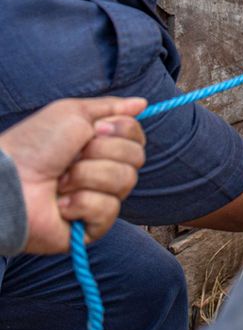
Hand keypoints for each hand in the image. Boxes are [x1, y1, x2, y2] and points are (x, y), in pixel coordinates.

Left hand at [0, 97, 146, 253]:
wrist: (8, 181)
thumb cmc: (33, 146)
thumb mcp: (72, 113)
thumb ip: (111, 107)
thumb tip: (143, 103)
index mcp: (100, 146)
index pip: (137, 138)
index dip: (121, 131)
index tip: (94, 130)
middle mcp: (103, 172)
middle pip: (136, 158)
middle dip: (102, 153)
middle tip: (71, 158)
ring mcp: (99, 200)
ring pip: (125, 182)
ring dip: (87, 176)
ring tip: (60, 182)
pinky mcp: (92, 226)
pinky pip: (109, 210)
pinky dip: (81, 203)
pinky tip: (59, 205)